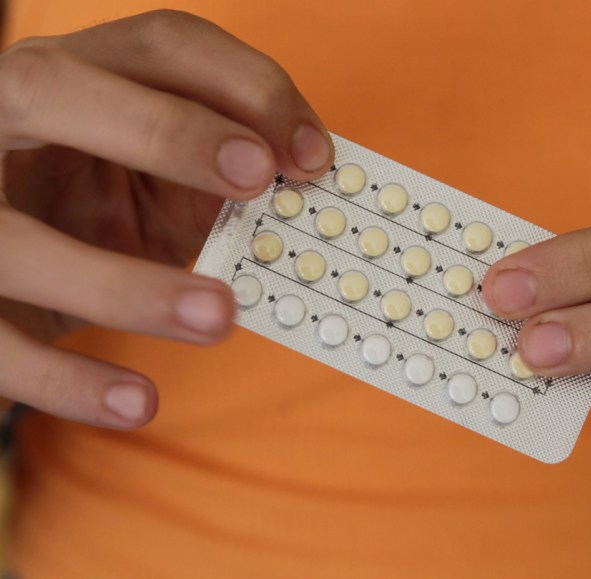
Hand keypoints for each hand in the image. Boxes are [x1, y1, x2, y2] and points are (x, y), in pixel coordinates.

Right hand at [0, 10, 332, 427]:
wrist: (6, 277)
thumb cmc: (98, 214)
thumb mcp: (161, 184)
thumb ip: (223, 184)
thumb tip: (313, 207)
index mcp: (74, 78)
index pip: (157, 45)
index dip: (243, 86)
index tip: (311, 155)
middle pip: (53, 88)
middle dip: (165, 130)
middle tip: (258, 177)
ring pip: (15, 238)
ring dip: (125, 284)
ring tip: (219, 318)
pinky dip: (66, 381)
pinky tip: (139, 404)